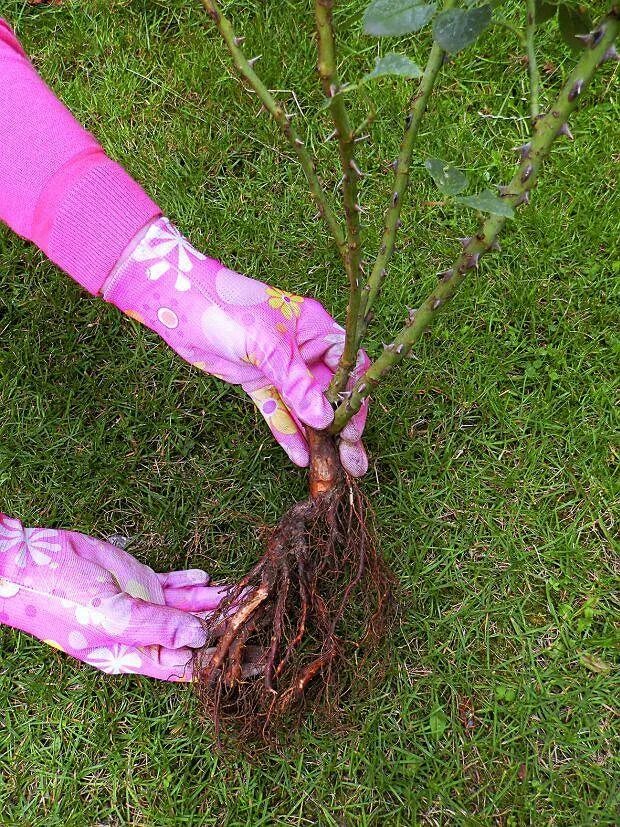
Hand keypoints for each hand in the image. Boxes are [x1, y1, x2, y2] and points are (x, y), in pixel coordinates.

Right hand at [0, 514, 232, 681]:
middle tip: (266, 623)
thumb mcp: (109, 616)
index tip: (255, 659)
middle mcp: (143, 633)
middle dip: (227, 630)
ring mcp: (142, 606)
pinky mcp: (138, 581)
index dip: (220, 663)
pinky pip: (173, 585)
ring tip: (249, 594)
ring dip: (217, 603)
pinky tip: (211, 578)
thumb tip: (198, 637)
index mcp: (133, 654)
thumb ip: (155, 626)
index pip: (187, 664)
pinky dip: (192, 582)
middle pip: (194, 637)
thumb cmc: (59, 599)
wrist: (30, 562)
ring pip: (188, 608)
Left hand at [103, 217, 369, 475]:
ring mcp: (280, 367)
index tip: (354, 427)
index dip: (355, 396)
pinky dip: (287, 432)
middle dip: (341, 425)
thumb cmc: (230, 309)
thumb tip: (324, 419)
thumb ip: (298, 384)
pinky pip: (277, 410)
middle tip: (353, 458)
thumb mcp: (269, 346)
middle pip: (331, 392)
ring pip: (305, 407)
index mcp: (316, 328)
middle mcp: (303, 348)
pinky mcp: (258, 381)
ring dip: (318, 436)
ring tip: (334, 468)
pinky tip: (299, 457)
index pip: (349, 365)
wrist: (180, 305)